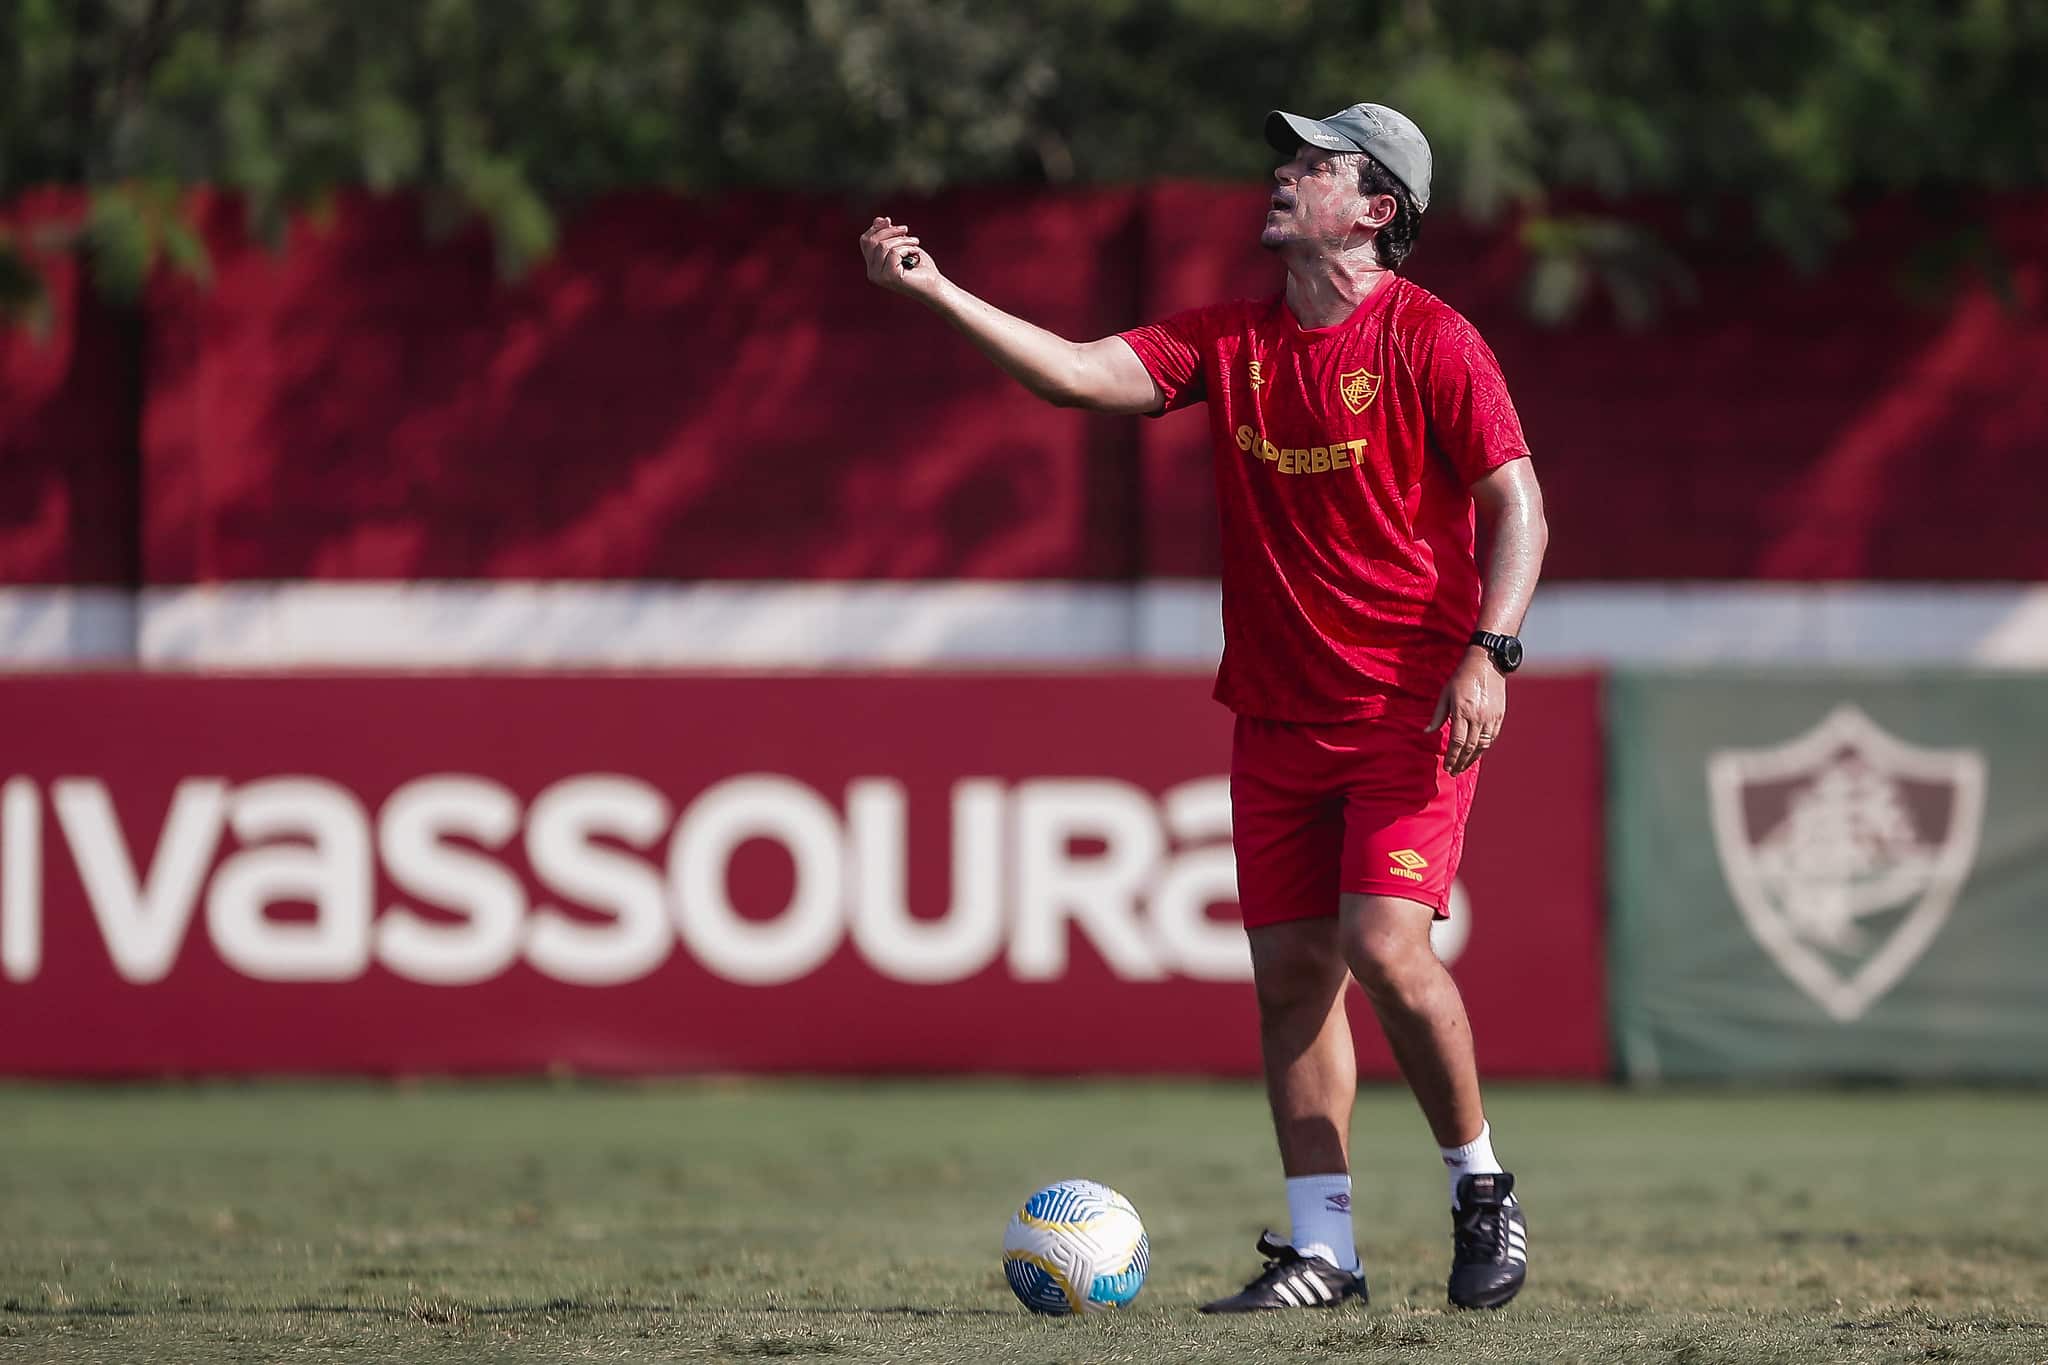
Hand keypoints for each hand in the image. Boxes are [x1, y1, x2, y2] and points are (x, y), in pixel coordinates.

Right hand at [860, 217, 942, 298]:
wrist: (934, 285)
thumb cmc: (920, 267)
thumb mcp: (903, 245)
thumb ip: (889, 235)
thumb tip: (879, 219)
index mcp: (873, 266)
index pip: (865, 241)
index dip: (876, 228)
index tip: (889, 220)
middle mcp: (872, 273)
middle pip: (872, 241)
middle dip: (890, 231)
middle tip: (906, 230)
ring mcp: (879, 276)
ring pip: (883, 245)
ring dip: (902, 240)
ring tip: (915, 243)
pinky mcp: (890, 276)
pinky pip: (894, 252)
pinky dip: (907, 248)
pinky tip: (916, 254)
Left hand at [1428, 648, 1505, 774]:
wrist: (1486, 664)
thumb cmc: (1461, 678)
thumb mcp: (1445, 694)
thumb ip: (1438, 716)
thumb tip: (1427, 732)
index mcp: (1462, 711)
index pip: (1457, 741)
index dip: (1452, 757)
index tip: (1447, 767)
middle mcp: (1478, 716)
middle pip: (1470, 747)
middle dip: (1461, 762)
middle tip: (1454, 772)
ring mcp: (1490, 717)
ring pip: (1482, 745)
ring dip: (1473, 758)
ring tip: (1463, 766)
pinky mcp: (1499, 716)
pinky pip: (1492, 737)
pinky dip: (1484, 747)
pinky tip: (1477, 753)